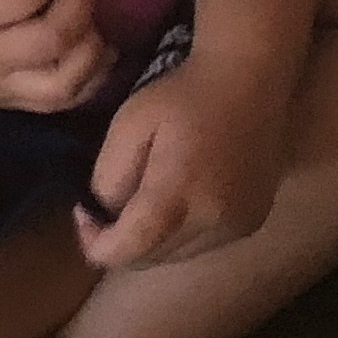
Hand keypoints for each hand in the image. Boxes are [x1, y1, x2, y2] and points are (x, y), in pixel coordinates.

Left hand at [74, 53, 286, 271]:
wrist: (249, 79)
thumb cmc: (183, 95)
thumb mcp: (128, 125)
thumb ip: (108, 178)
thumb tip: (104, 215)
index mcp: (178, 193)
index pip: (126, 251)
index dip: (95, 243)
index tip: (85, 212)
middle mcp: (213, 221)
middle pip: (150, 258)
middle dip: (123, 239)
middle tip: (112, 204)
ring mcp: (237, 225)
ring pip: (177, 256)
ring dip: (155, 239)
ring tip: (149, 200)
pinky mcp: (252, 222)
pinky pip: (203, 244)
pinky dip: (183, 232)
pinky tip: (183, 199)